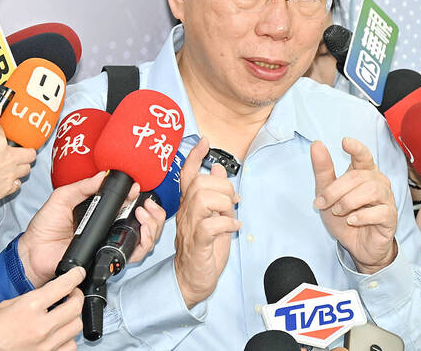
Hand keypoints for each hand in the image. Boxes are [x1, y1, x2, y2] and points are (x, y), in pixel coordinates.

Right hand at [0, 102, 36, 212]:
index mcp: (0, 144)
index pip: (5, 133)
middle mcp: (9, 159)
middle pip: (30, 153)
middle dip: (25, 150)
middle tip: (16, 151)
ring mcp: (9, 175)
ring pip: (27, 169)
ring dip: (22, 166)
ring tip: (12, 165)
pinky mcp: (6, 190)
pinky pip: (18, 185)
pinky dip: (14, 182)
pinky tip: (5, 179)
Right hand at [0, 267, 85, 350]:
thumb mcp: (7, 306)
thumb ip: (32, 299)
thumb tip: (50, 294)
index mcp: (29, 307)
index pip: (63, 286)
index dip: (75, 276)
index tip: (78, 274)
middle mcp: (40, 327)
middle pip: (76, 306)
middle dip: (77, 296)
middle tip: (73, 294)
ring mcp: (45, 345)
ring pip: (76, 327)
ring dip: (73, 319)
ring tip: (64, 315)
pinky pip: (69, 346)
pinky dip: (67, 339)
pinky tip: (59, 335)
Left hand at [19, 172, 164, 286]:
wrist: (34, 252)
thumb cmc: (44, 227)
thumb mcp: (62, 198)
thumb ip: (83, 186)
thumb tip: (103, 174)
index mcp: (101, 212)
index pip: (129, 203)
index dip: (138, 196)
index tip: (137, 188)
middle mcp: (111, 227)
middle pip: (145, 221)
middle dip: (154, 211)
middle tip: (145, 204)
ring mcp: (112, 243)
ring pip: (146, 237)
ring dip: (153, 224)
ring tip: (143, 214)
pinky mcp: (110, 257)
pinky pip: (135, 253)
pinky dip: (144, 241)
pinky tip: (141, 230)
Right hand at [174, 138, 240, 308]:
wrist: (193, 279)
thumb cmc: (204, 248)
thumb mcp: (214, 215)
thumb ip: (215, 193)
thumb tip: (218, 168)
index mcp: (190, 205)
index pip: (187, 175)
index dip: (194, 156)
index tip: (204, 141)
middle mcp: (187, 213)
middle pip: (200, 184)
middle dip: (223, 187)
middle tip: (233, 202)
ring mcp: (190, 228)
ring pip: (202, 199)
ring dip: (224, 204)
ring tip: (231, 215)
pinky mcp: (198, 243)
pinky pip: (210, 225)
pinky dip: (227, 224)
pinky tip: (234, 229)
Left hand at [311, 138, 397, 273]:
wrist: (356, 246)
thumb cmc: (345, 217)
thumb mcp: (327, 193)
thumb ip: (323, 170)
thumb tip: (316, 144)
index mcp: (364, 172)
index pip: (363, 155)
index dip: (356, 148)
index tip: (344, 142)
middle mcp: (378, 182)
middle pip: (359, 176)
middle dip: (336, 189)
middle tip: (322, 202)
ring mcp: (387, 199)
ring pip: (372, 190)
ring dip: (349, 201)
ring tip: (339, 211)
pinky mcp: (391, 217)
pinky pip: (381, 211)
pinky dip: (363, 216)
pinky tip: (352, 220)